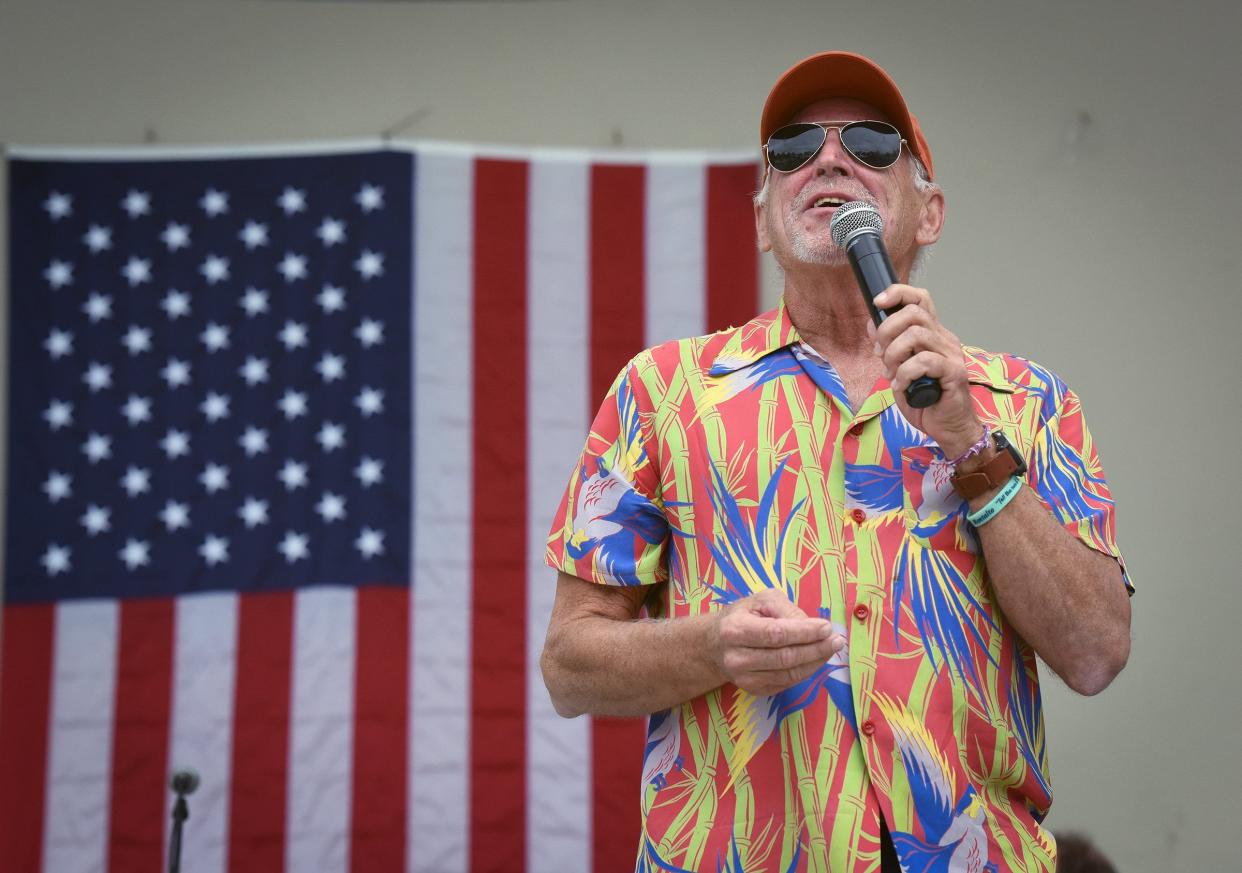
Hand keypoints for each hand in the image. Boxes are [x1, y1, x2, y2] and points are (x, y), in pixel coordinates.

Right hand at [712, 589, 845, 696]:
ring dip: (815, 662)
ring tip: (831, 648)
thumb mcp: (761, 600)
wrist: (715, 645)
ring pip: (789, 674)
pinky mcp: (754, 690)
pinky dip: (806, 671)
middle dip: (816, 649)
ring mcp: (744, 678)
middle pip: (785, 657)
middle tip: (836, 640)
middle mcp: (737, 658)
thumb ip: (786, 609)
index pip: (775, 634)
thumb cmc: (742, 616)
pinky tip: (815, 659)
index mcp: (735, 630)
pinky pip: (787, 683)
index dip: (804, 632)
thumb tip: (812, 626)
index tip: (826, 627)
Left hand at [870, 284, 983, 455]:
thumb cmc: (925, 400)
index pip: (920, 299)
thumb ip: (888, 347)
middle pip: (914, 313)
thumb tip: (872, 324)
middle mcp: (944, 339)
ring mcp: (951, 355)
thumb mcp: (898, 369)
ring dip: (894, 354)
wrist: (947, 427)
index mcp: (933, 334)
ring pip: (916, 335)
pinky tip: (900, 386)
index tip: (877, 302)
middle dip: (887, 330)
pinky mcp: (954, 373)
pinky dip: (905, 372)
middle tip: (879, 352)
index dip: (898, 293)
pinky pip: (924, 361)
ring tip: (890, 372)